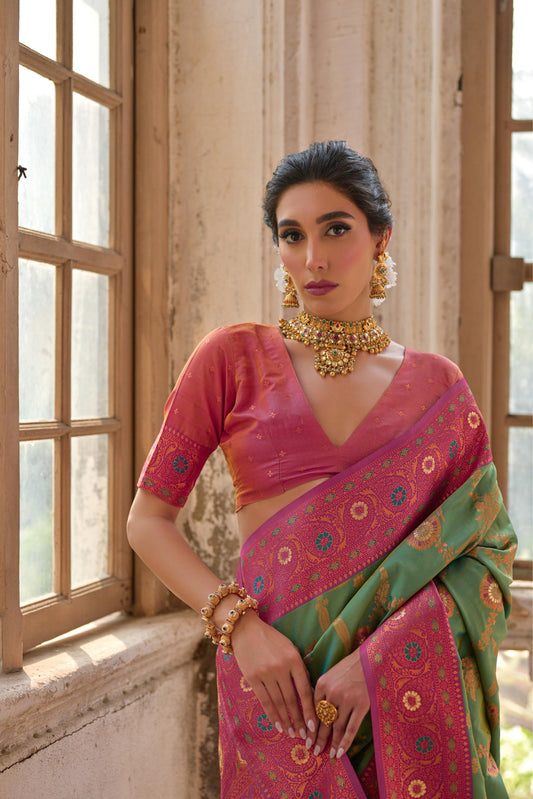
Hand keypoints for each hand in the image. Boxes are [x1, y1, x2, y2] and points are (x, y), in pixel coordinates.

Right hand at [231, 611, 317, 741]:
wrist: (245, 629)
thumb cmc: (271, 639)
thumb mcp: (290, 648)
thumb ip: (298, 668)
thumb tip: (307, 693)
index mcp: (294, 659)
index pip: (304, 690)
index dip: (309, 710)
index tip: (313, 726)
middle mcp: (281, 667)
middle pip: (292, 700)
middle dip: (298, 720)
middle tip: (303, 736)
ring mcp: (266, 673)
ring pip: (278, 703)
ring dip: (286, 720)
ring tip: (291, 733)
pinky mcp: (252, 677)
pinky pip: (264, 700)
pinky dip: (271, 714)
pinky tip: (277, 724)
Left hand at [312, 647, 369, 759]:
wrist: (370, 658)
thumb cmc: (350, 666)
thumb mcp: (331, 673)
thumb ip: (323, 690)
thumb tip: (316, 710)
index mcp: (322, 683)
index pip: (313, 709)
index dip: (310, 726)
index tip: (306, 737)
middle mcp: (332, 693)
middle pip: (323, 720)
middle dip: (317, 738)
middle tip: (313, 750)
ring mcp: (347, 700)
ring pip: (336, 727)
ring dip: (331, 743)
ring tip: (328, 755)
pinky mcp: (361, 705)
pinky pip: (351, 728)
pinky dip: (345, 742)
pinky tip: (341, 752)